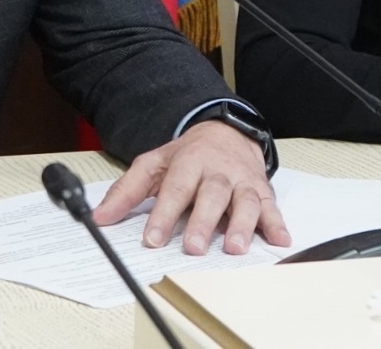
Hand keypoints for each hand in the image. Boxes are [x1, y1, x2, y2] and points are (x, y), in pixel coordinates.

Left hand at [92, 120, 290, 255]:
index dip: (164, 215)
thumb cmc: (189, 155)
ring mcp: (242, 181)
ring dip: (243, 225)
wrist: (228, 132)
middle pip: (212, 195)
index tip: (153, 239)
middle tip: (194, 249)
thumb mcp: (154, 164)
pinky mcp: (263, 191)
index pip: (175, 189)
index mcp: (189, 162)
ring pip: (245, 201)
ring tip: (235, 248)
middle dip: (204, 222)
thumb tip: (100, 217)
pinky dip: (277, 224)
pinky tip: (280, 240)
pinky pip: (272, 207)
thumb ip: (127, 190)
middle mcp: (218, 171)